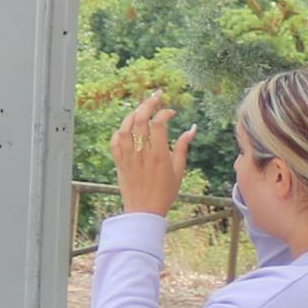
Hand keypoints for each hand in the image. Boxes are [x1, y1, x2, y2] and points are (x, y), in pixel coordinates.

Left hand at [112, 91, 194, 216]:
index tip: (172, 112)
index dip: (165, 112)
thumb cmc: (165, 192)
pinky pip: (115, 141)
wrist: (144, 211)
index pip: (159, 123)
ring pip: (125, 127)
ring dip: (133, 114)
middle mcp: (142, 153)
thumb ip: (183, 147)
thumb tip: (192, 128)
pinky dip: (120, 130)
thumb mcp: (179, 170)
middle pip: (140, 119)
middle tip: (156, 95)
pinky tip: (128, 127)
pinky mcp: (119, 162)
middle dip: (148, 103)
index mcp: (159, 154)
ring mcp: (128, 157)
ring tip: (141, 109)